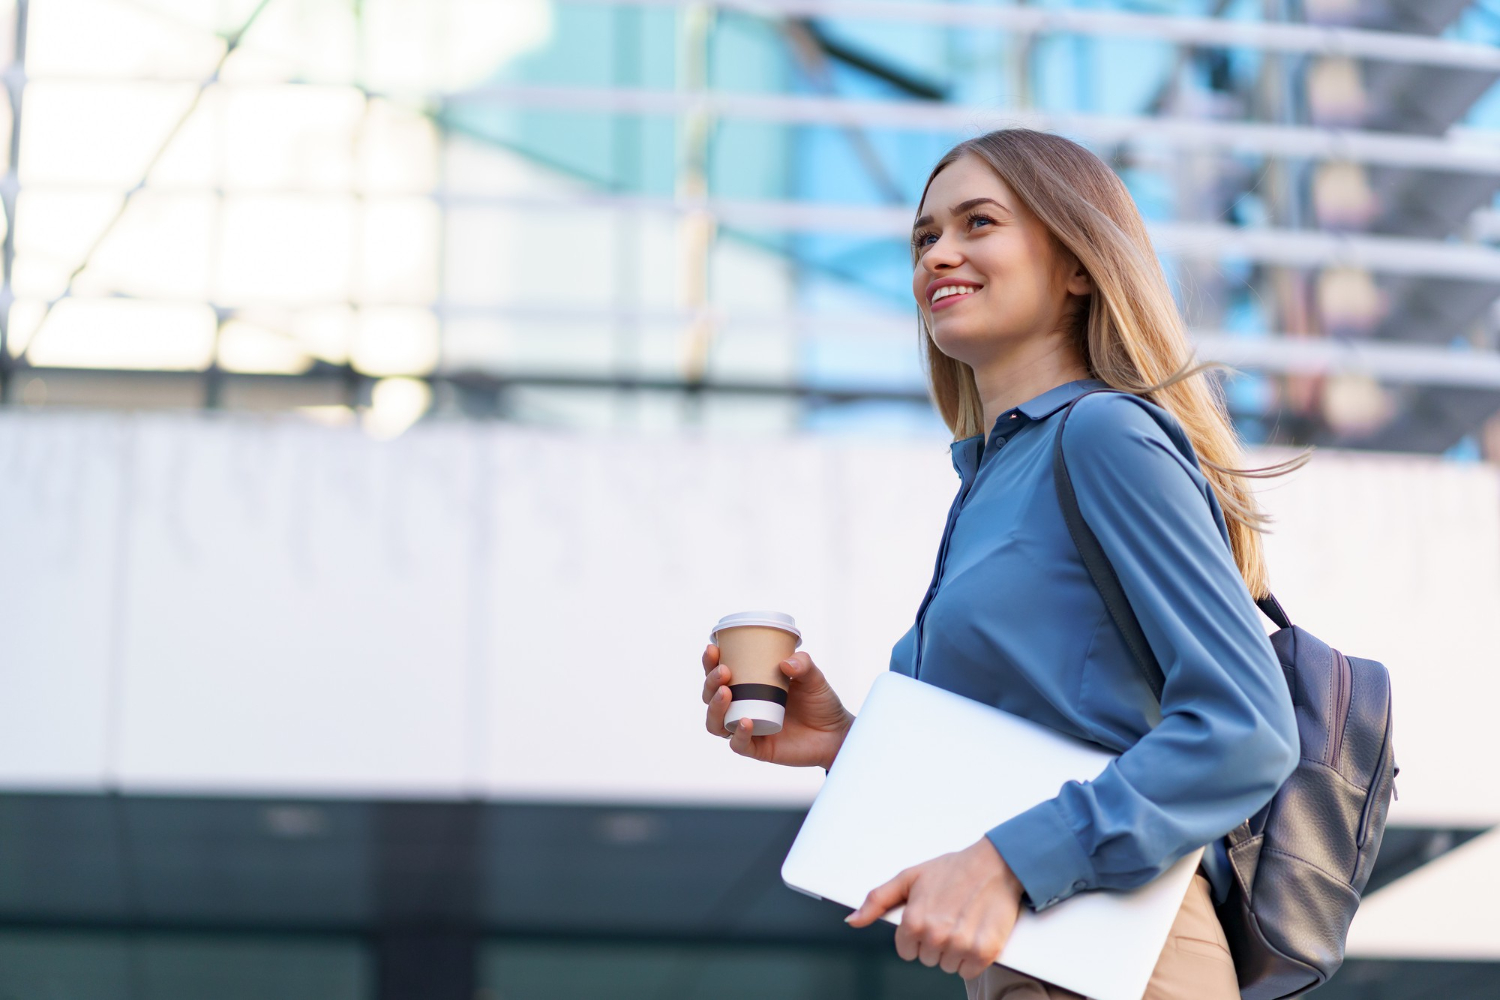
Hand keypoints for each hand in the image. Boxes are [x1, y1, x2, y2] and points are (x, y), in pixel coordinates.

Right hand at [701, 643, 853, 769]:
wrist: (836, 733)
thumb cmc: (820, 702)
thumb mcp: (813, 677)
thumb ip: (803, 664)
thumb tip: (786, 663)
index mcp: (749, 686)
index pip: (720, 674)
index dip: (710, 663)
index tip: (713, 648)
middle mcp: (743, 708)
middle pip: (711, 697)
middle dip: (710, 682)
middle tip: (724, 671)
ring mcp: (749, 729)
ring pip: (716, 723)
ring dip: (715, 708)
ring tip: (726, 693)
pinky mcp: (759, 749)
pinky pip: (739, 744)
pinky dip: (738, 733)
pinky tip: (745, 721)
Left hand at [845, 837, 1024, 979]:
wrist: (995, 864)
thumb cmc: (952, 868)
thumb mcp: (909, 878)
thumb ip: (876, 901)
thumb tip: (852, 921)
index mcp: (913, 920)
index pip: (906, 951)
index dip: (917, 936)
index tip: (930, 919)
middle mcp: (935, 935)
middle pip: (928, 959)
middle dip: (936, 943)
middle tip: (949, 917)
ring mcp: (960, 945)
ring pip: (948, 966)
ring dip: (955, 951)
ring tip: (963, 923)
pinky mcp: (984, 952)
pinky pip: (968, 971)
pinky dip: (973, 959)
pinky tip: (975, 935)